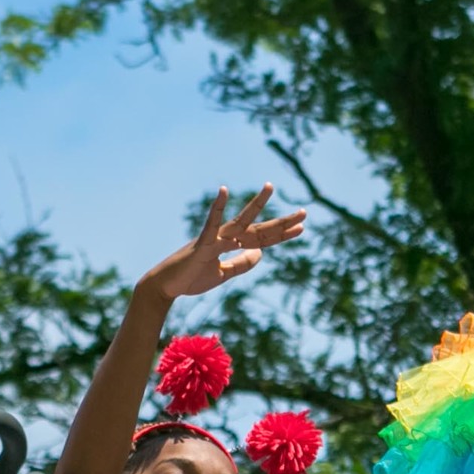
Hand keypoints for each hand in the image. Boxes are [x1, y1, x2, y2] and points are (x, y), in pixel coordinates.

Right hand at [135, 186, 307, 304]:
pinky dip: (217, 207)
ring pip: (241, 221)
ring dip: (256, 204)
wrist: (168, 286)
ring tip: (270, 187)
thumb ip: (242, 263)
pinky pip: (211, 224)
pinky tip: (224, 191)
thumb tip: (261, 253)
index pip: (263, 239)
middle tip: (305, 212)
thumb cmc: (192, 278)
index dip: (282, 235)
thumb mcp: (224, 274)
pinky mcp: (202, 244)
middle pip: (259, 229)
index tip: (301, 228)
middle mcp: (226, 237)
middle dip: (282, 223)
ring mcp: (215, 238)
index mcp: (232, 245)